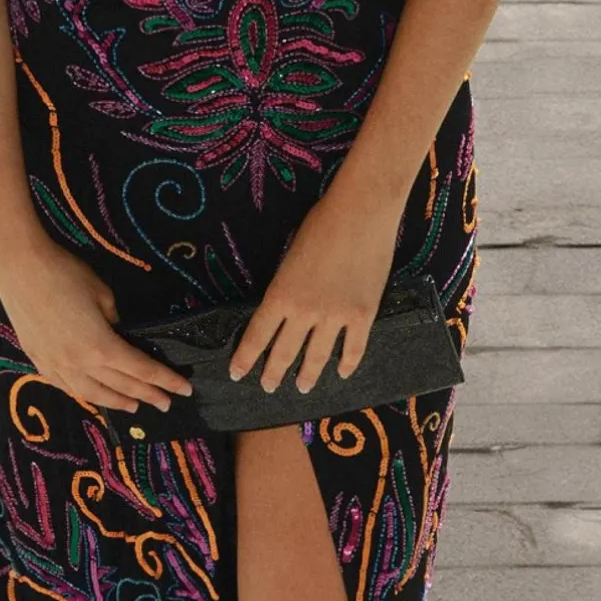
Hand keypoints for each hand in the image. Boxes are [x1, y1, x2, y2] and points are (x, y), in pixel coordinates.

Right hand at [0, 230, 194, 414]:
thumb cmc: (66, 274)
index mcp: (101, 347)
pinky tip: (91, 395)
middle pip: (120, 386)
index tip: (184, 389)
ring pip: (92, 393)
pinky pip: (67, 386)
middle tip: (166, 404)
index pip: (141, 370)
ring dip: (116, 402)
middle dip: (147, 395)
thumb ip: (114, 321)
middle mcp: (79, 365)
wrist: (20, 267)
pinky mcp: (38, 360)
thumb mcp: (102, 294)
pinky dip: (85, 394)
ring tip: (134, 407)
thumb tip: (117, 334)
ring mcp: (55, 366)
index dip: (164, 380)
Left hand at [227, 185, 401, 392]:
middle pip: (284, 353)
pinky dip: (347, 364)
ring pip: (317, 358)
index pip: (257, 336)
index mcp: (280, 294)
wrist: (361, 212)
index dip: (245, 358)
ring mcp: (336, 316)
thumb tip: (285, 308)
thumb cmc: (321, 223)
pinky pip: (353, 349)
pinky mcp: (363, 315)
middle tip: (267, 387)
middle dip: (273, 373)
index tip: (236, 373)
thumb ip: (286, 286)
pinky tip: (341, 372)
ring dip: (307, 376)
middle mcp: (305, 312)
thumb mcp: (289, 255)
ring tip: (302, 388)